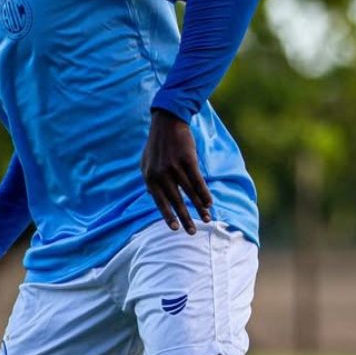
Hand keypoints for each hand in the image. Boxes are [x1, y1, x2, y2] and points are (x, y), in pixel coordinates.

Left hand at [141, 109, 212, 234]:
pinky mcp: (187, 160)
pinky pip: (198, 181)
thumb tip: (150, 196)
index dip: (168, 216)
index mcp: (150, 177)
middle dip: (185, 218)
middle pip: (175, 201)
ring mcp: (174, 167)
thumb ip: (149, 179)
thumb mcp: (146, 162)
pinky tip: (209, 203)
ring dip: (199, 208)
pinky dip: (204, 193)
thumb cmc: (157, 144)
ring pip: (189, 193)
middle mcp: (161, 174)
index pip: (159, 201)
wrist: (167, 122)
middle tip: (192, 232)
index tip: (174, 229)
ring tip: (207, 218)